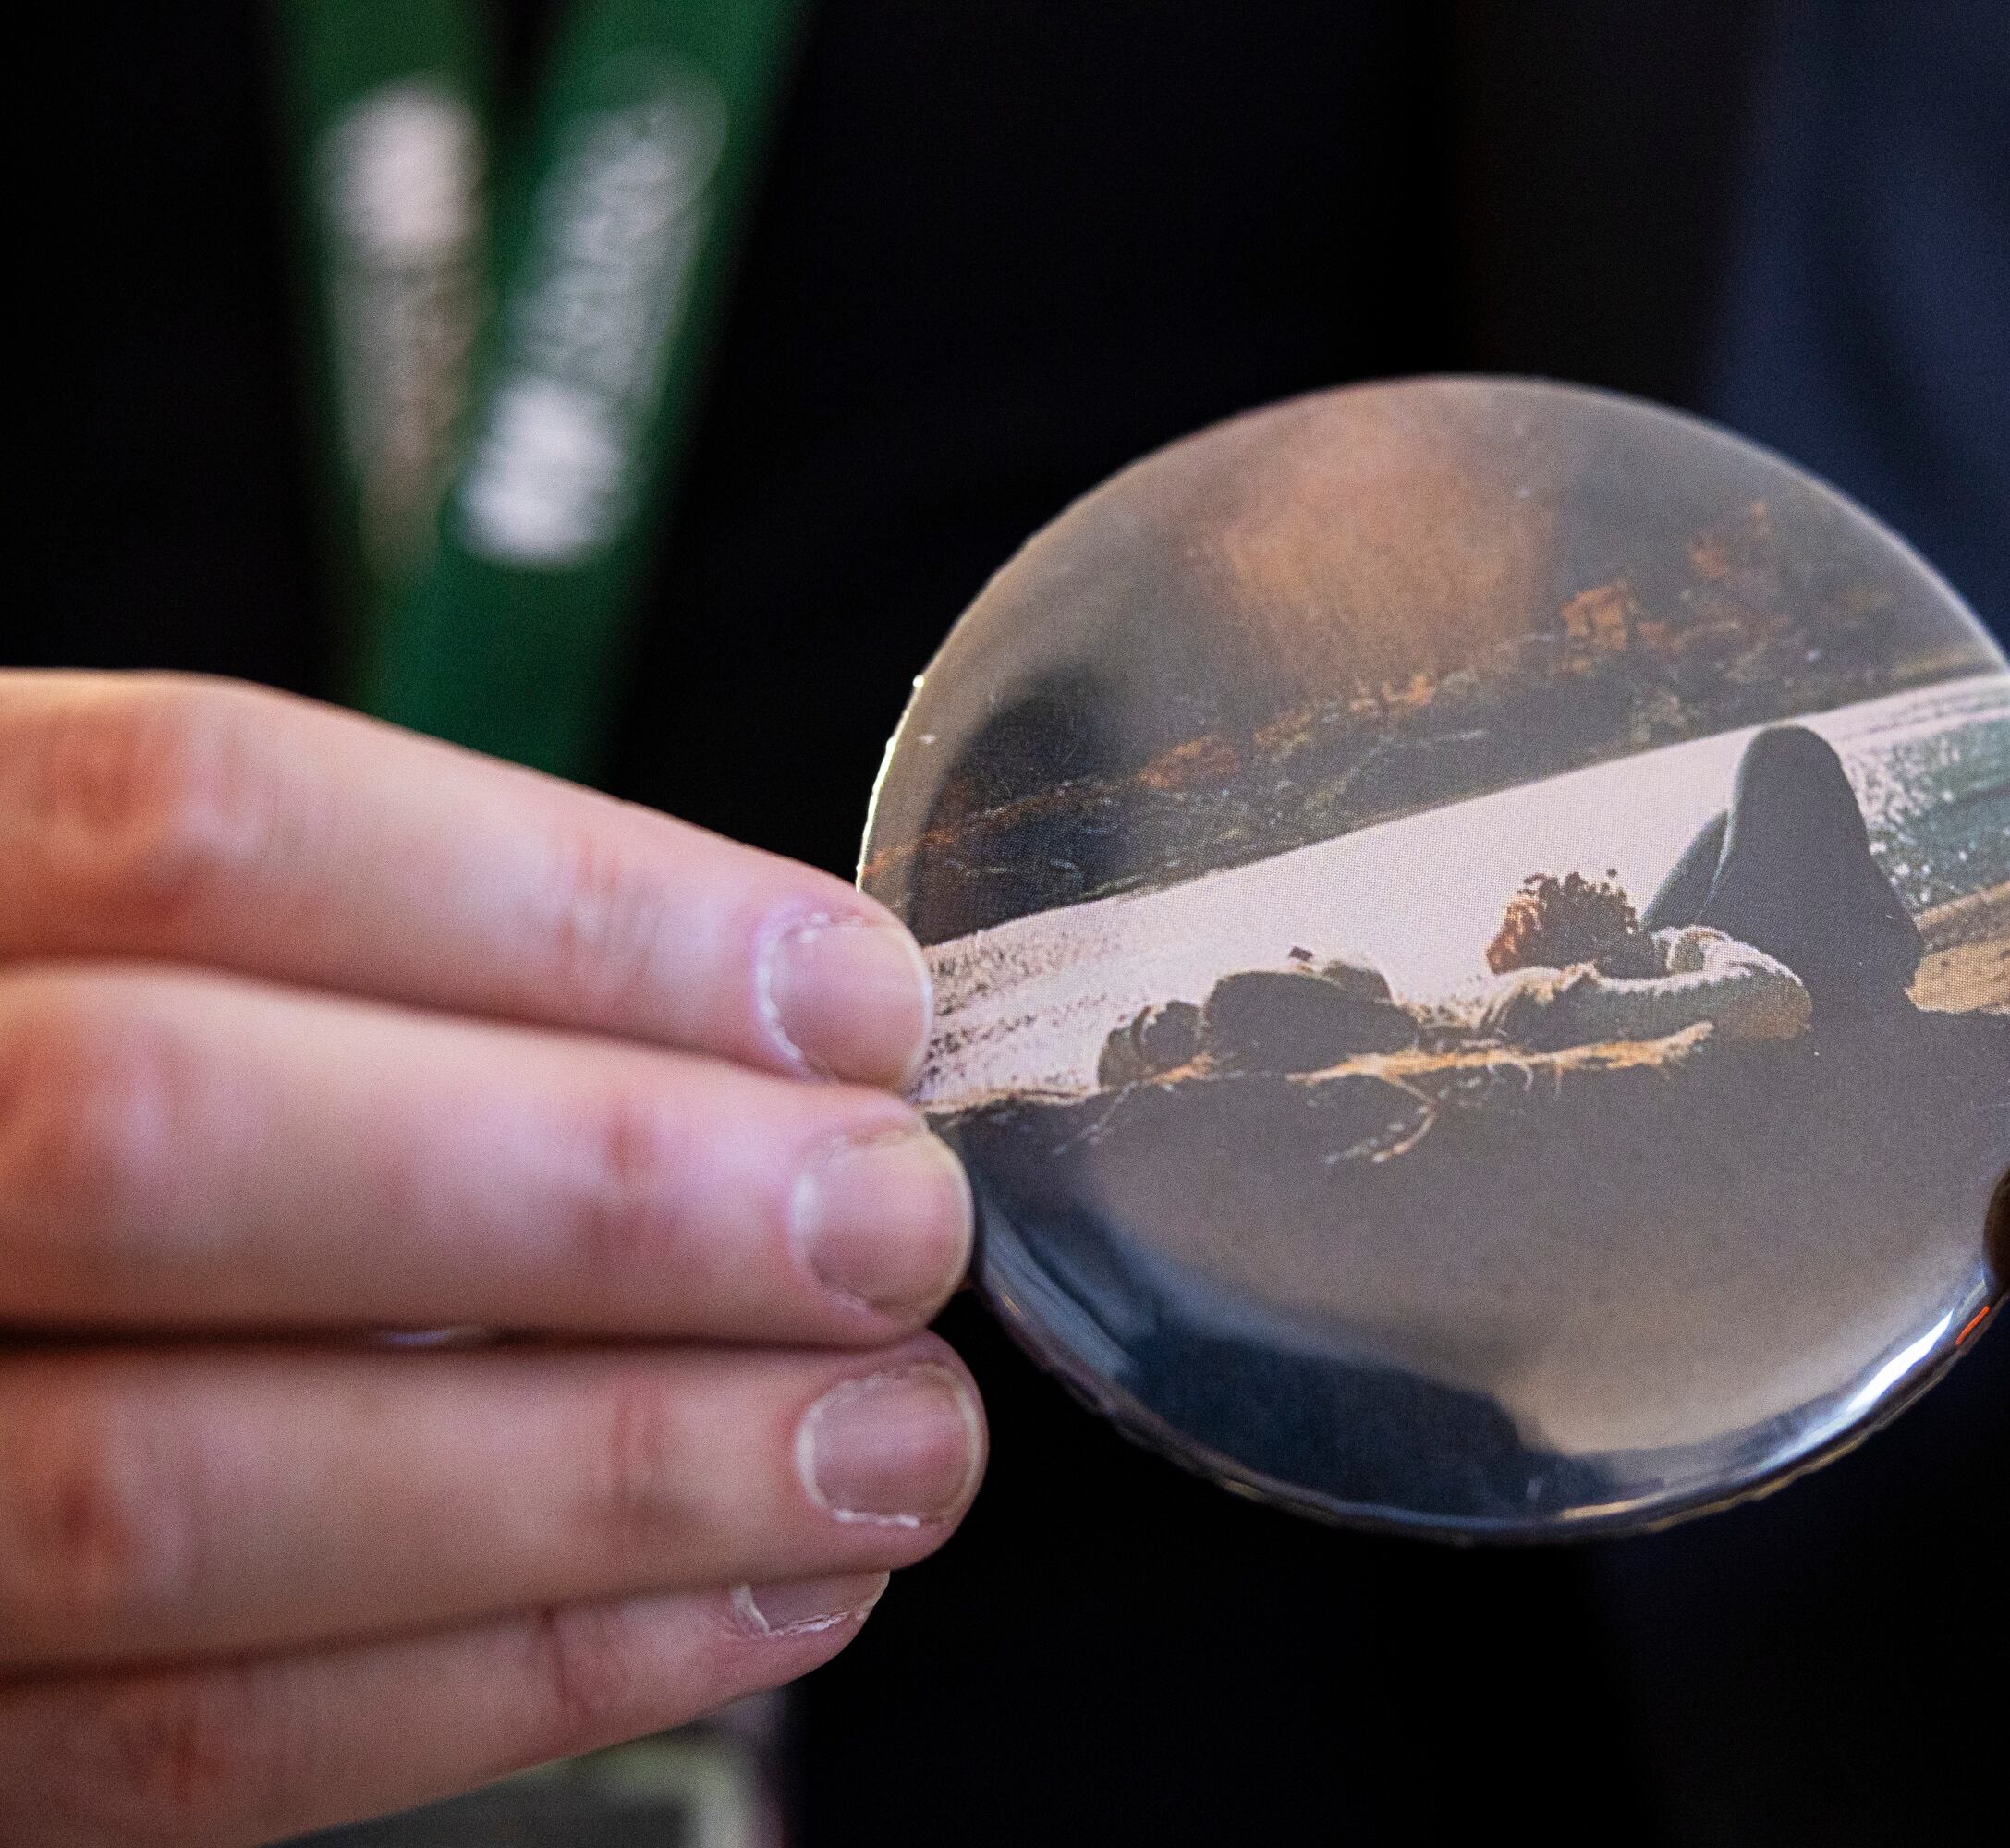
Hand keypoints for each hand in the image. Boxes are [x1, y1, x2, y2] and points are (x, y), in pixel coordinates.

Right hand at [0, 674, 982, 1845]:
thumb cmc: (101, 1084)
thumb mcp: (158, 939)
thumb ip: (405, 968)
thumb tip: (806, 1036)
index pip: (207, 831)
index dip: (573, 913)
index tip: (849, 999)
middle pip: (159, 1138)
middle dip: (602, 1190)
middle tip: (892, 1228)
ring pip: (166, 1489)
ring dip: (612, 1473)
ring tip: (890, 1447)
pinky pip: (179, 1746)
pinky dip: (513, 1674)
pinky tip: (754, 1598)